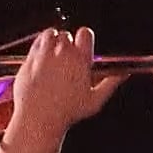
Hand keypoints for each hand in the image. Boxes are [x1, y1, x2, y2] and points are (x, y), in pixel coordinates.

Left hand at [5, 27, 119, 139]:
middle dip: (67, 44)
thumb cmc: (65, 112)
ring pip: (50, 34)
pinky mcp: (29, 58)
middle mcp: (62, 53)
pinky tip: (41, 58)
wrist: (37, 118)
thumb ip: (110, 83)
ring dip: (52, 41)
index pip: (85, 33)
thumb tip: (122, 74)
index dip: (84, 39)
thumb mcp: (94, 100)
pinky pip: (35, 42)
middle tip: (66, 59)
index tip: (82, 46)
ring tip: (53, 55)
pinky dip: (39, 46)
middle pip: (66, 35)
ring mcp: (44, 54)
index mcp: (80, 59)